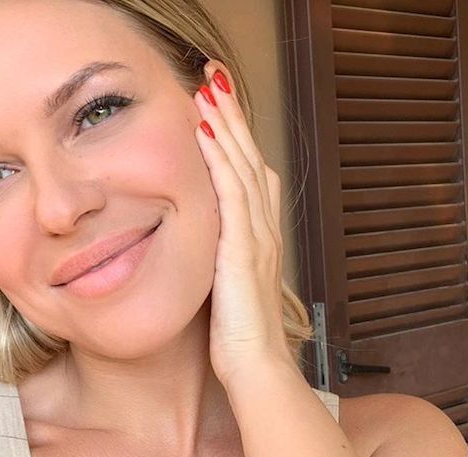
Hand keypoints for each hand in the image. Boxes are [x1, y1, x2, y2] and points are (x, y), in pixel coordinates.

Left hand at [193, 63, 293, 385]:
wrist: (256, 368)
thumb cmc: (239, 335)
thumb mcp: (228, 286)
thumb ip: (221, 257)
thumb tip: (204, 243)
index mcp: (259, 236)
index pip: (250, 174)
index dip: (237, 137)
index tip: (219, 106)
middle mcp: (263, 229)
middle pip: (250, 158)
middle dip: (232, 116)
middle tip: (215, 77)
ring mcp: (256, 237)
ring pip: (243, 166)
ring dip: (226, 124)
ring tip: (210, 88)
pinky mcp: (242, 249)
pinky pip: (231, 193)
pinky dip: (220, 158)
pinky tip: (206, 131)